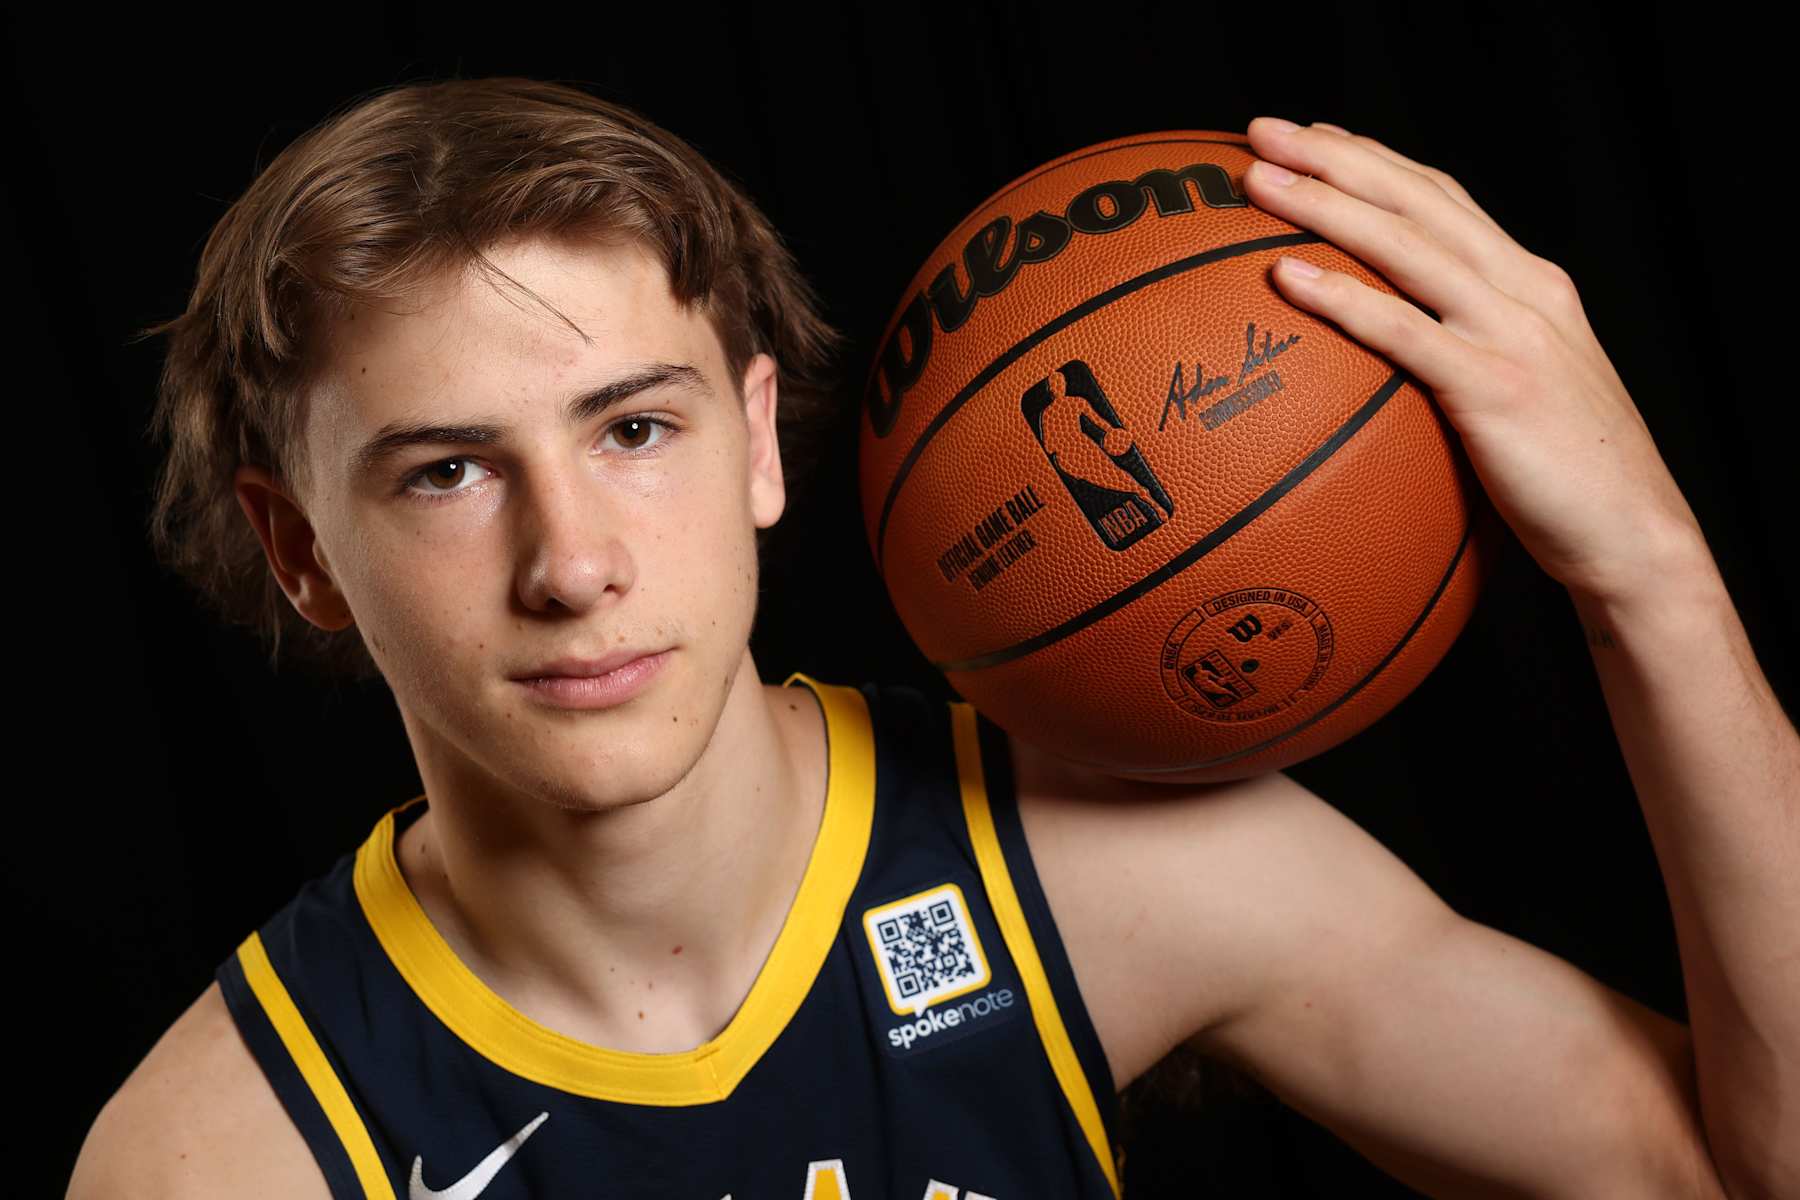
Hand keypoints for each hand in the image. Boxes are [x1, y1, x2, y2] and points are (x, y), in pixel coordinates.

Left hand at [1242, 116, 1713, 605]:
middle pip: (1417, 200)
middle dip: (1335, 157)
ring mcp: (1512, 334)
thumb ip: (1462, 362)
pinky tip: (1285, 277)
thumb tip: (1385, 367)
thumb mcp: (1517, 399)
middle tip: (1262, 132)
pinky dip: (1343, 297)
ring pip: (1406, 245)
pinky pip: (1405, 330)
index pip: (1442, 199)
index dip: (1374, 161)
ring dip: (1325, 205)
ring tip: (1258, 182)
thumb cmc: (1565, 484)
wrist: (1634, 538)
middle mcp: (1523, 292)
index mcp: (1528, 286)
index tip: (1310, 139)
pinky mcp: (1497, 387)